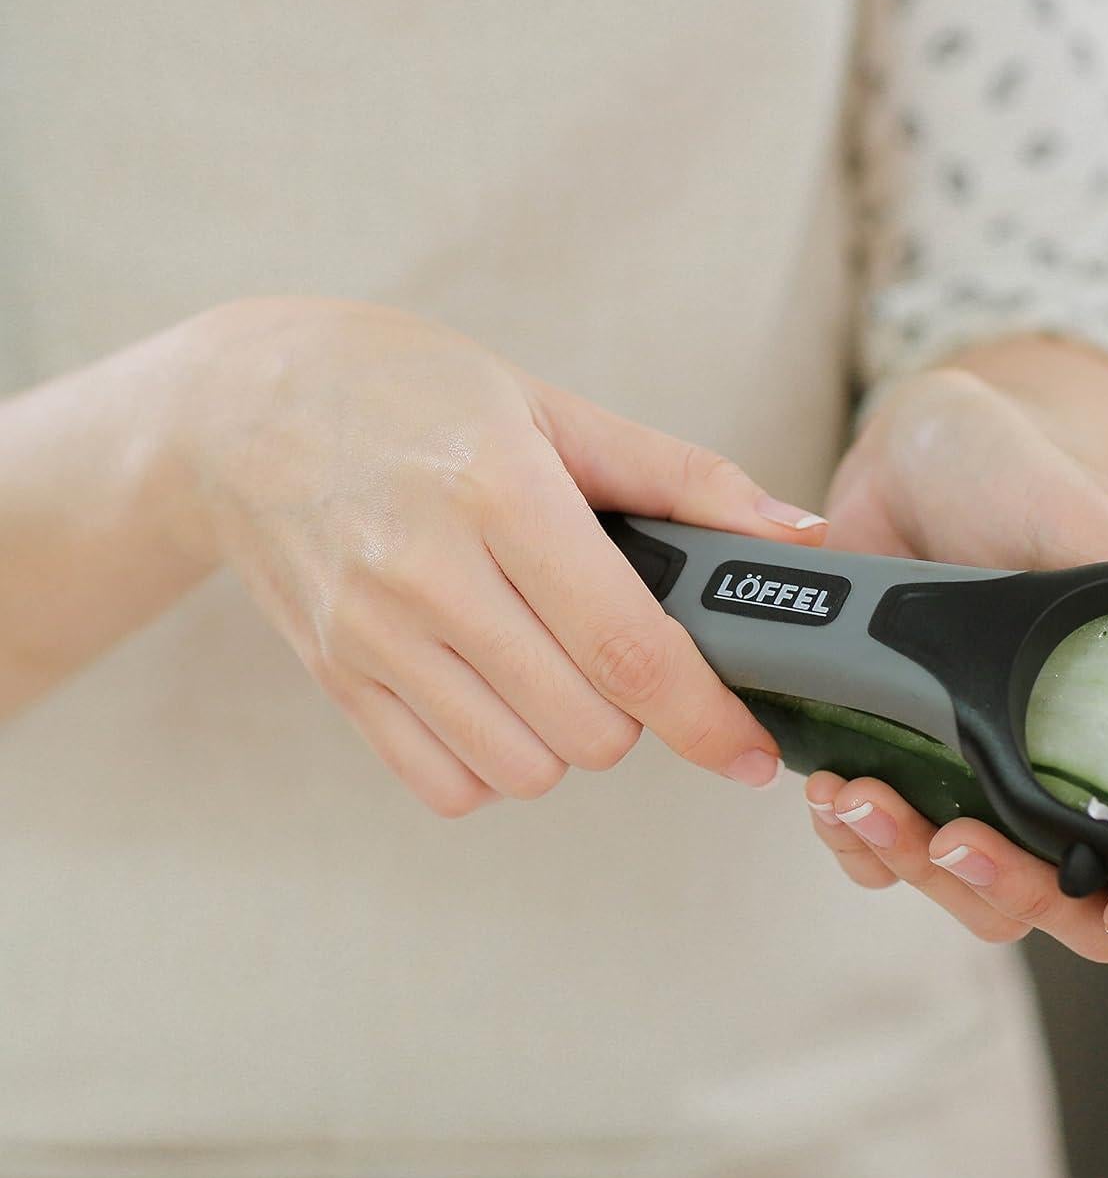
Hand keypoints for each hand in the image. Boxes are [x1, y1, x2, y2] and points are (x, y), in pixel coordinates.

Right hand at [167, 298, 826, 815]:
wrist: (240, 408)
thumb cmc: (411, 393)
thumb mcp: (552, 407)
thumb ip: (683, 478)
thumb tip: (796, 538)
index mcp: (501, 494)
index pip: (627, 646)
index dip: (707, 716)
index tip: (753, 755)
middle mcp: (428, 575)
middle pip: (587, 725)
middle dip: (638, 713)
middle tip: (625, 655)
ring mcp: (372, 636)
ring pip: (523, 767)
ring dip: (567, 739)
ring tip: (554, 667)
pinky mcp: (337, 677)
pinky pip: (446, 784)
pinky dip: (495, 764)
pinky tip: (496, 697)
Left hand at [803, 365, 1107, 959]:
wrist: (905, 451)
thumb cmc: (1012, 475)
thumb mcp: (1084, 521)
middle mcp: (1057, 768)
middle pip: (1057, 905)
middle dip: (1004, 890)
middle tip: (954, 841)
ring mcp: (969, 772)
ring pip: (959, 888)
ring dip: (909, 863)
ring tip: (860, 796)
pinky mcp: (890, 756)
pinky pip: (874, 849)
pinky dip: (852, 839)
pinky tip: (830, 787)